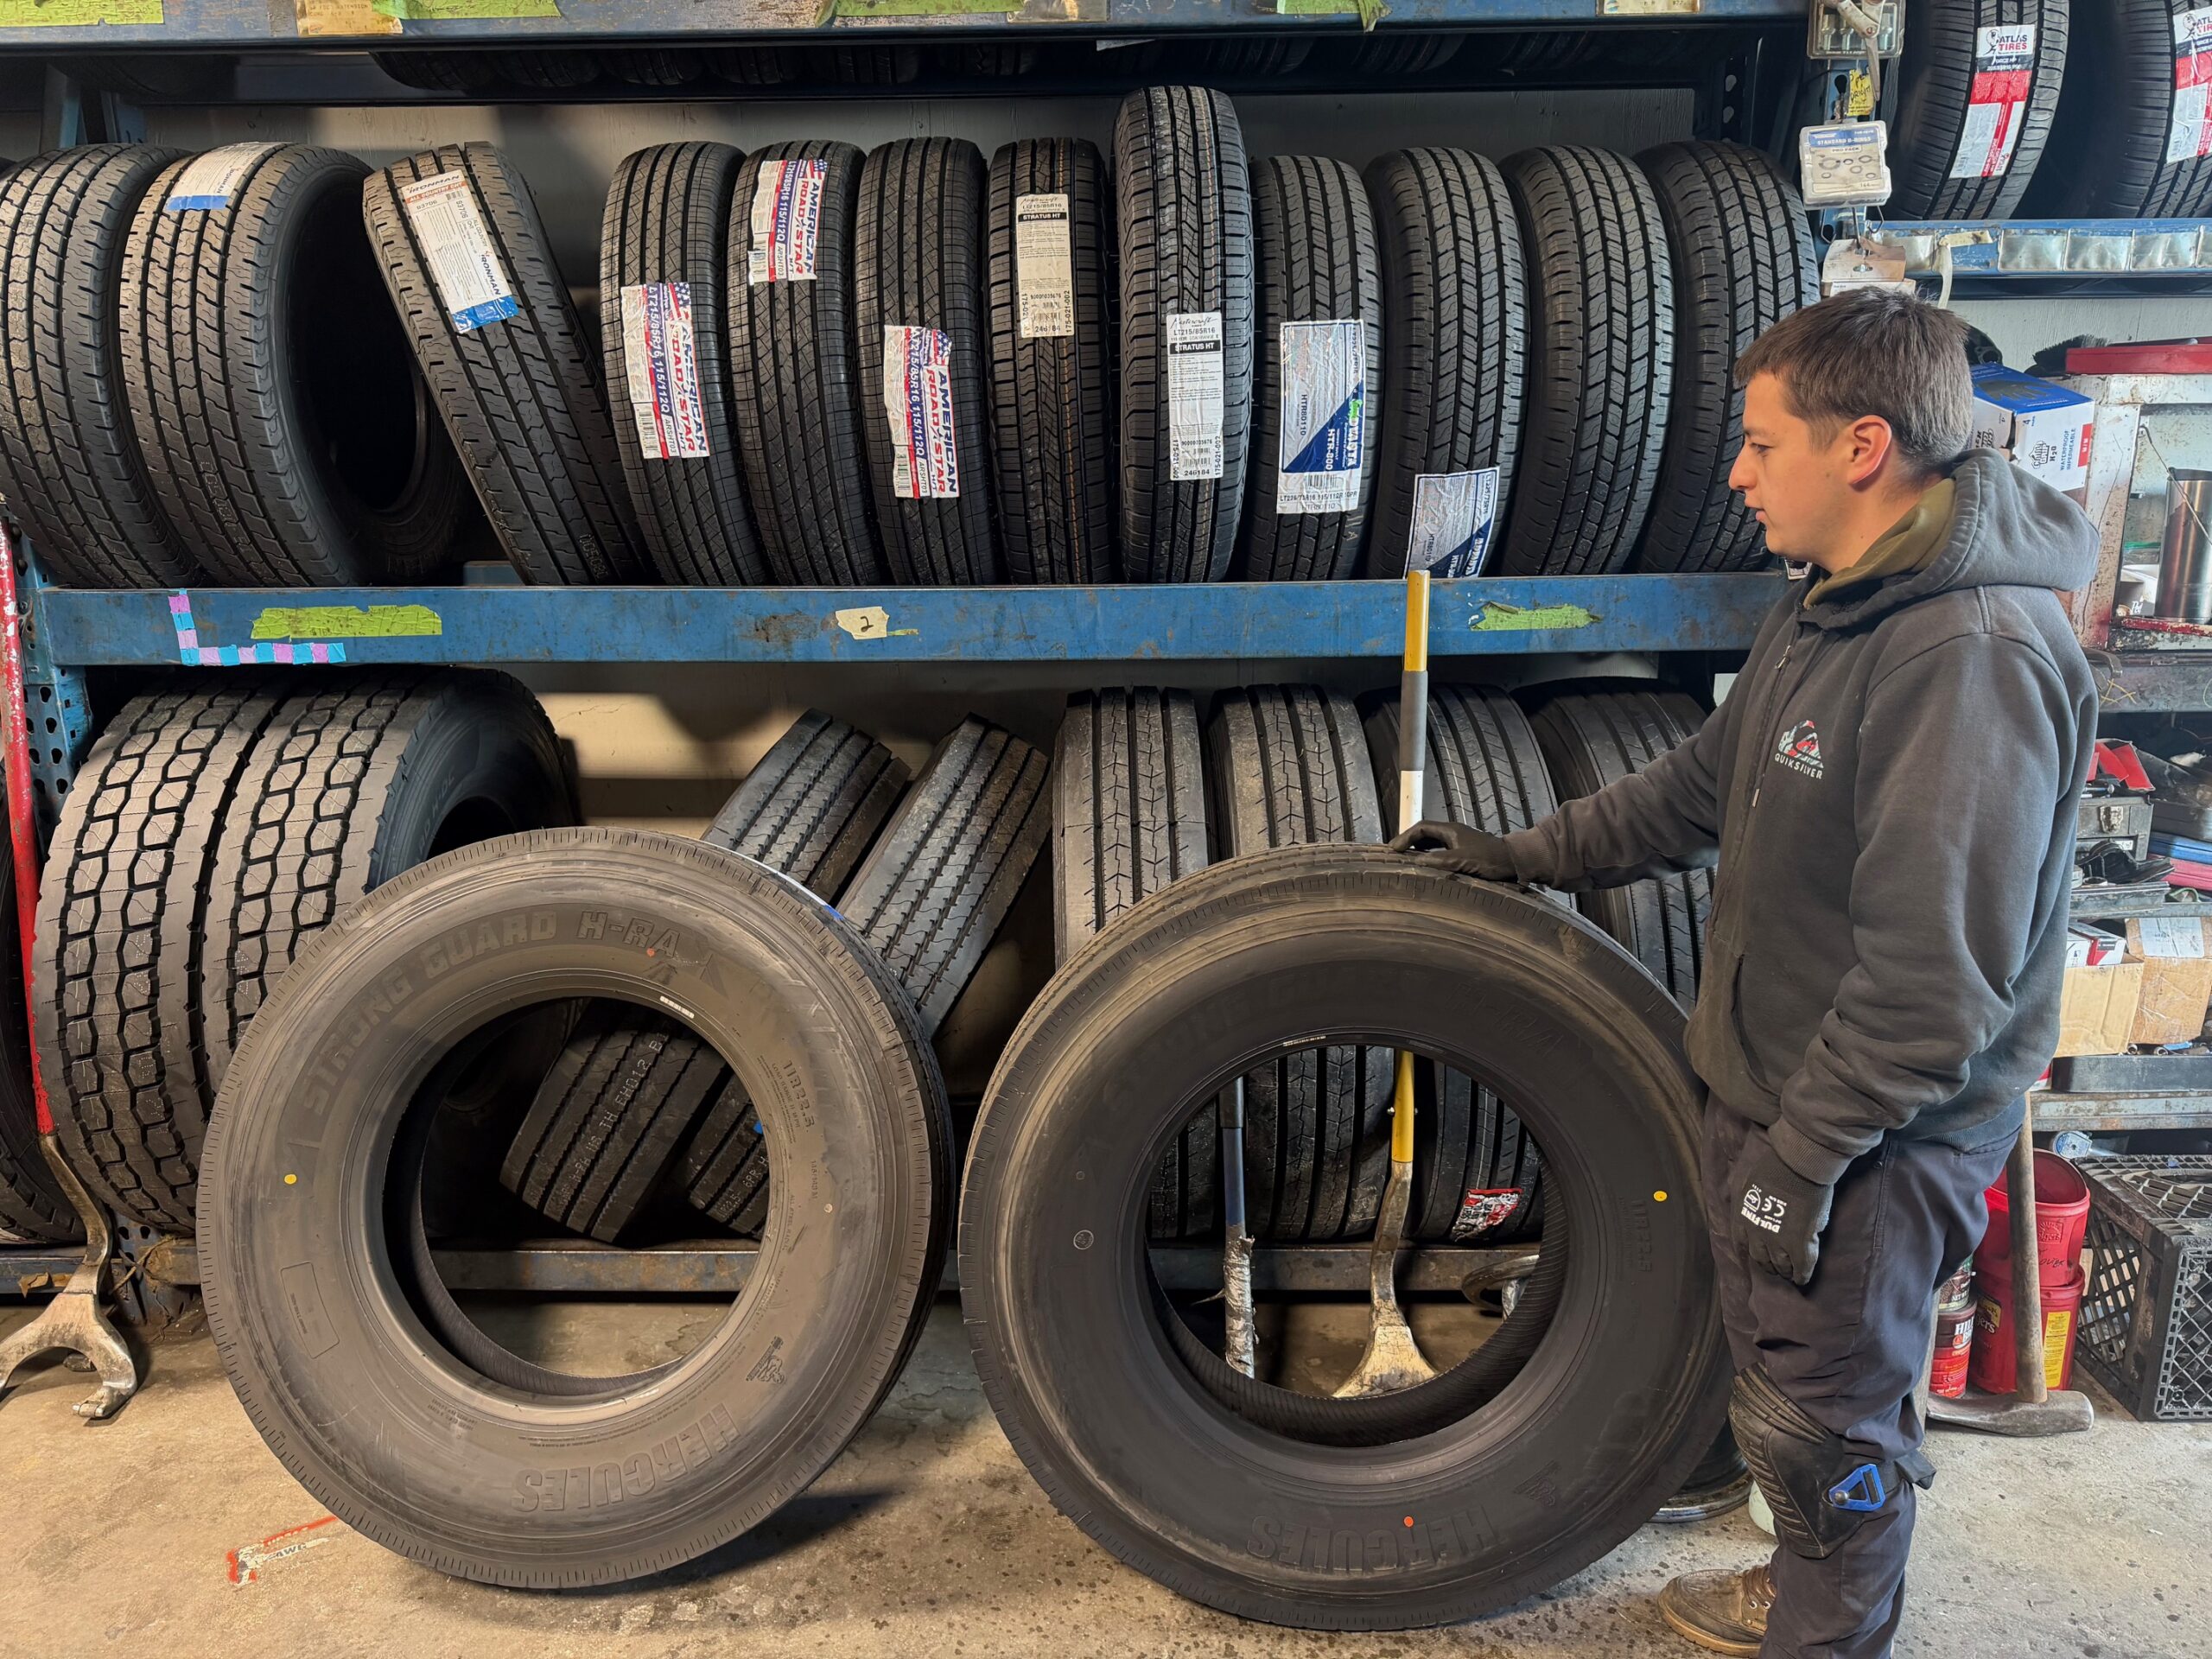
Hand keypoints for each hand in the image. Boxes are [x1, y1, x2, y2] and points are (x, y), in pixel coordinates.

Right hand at [1387, 819, 1520, 882]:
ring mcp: (1458, 840)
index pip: (1421, 828)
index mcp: (1450, 830)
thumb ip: (1439, 861)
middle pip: (1424, 833)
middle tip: (1395, 854)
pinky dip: (1428, 855)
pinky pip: (1440, 849)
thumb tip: (1417, 862)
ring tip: (1405, 859)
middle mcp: (1453, 832)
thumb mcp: (1462, 861)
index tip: (1394, 850)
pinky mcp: (1463, 850)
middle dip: (1408, 841)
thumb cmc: (1489, 859)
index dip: (1405, 837)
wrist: (1513, 861)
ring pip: (1432, 841)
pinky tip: (1425, 865)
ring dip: (1417, 849)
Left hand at [1730, 1140, 1835, 1285]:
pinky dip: (1801, 1275)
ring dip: (1783, 1271)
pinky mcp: (1799, 1244)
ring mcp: (1777, 1240)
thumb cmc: (1774, 1166)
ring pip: (1779, 1265)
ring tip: (1788, 1275)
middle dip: (1766, 1265)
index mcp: (1742, 1216)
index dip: (1746, 1251)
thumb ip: (1752, 1200)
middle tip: (1773, 1268)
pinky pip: (1801, 1266)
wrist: (1795, 1166)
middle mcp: (1755, 1232)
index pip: (1740, 1241)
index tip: (1750, 1255)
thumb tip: (1760, 1207)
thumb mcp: (1750, 1183)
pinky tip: (1802, 1280)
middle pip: (1759, 1257)